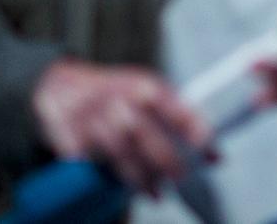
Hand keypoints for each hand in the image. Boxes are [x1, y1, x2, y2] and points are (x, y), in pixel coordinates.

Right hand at [32, 59, 213, 196]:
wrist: (61, 84)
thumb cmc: (117, 93)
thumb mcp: (149, 93)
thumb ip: (180, 121)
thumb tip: (215, 157)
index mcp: (144, 86)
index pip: (172, 106)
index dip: (191, 127)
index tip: (206, 148)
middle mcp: (118, 99)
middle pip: (142, 132)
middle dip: (164, 158)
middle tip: (181, 177)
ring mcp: (91, 115)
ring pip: (116, 149)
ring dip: (138, 175)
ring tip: (156, 193)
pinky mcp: (67, 132)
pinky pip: (84, 158)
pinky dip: (100, 173)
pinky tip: (115, 187)